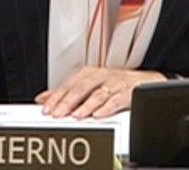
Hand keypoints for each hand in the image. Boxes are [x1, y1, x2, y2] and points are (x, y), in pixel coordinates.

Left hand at [34, 66, 164, 119]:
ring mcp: (114, 83)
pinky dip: (107, 108)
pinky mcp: (127, 92)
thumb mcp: (89, 84)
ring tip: (76, 116)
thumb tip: (43, 97)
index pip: (69, 84)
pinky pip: (116, 100)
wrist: (145, 81)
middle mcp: (100, 76)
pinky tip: (99, 115)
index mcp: (89, 73)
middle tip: (57, 114)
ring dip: (85, 106)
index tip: (46, 107)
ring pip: (97, 94)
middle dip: (67, 102)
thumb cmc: (114, 83)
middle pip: (81, 88)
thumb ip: (67, 92)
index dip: (56, 96)